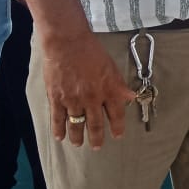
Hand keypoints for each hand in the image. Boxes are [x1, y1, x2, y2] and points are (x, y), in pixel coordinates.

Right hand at [41, 33, 136, 149]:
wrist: (66, 41)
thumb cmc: (90, 50)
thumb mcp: (111, 66)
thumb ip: (119, 85)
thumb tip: (131, 97)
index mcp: (108, 90)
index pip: (116, 114)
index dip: (118, 127)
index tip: (118, 135)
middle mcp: (92, 98)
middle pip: (96, 124)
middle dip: (97, 138)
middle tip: (97, 146)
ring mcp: (73, 100)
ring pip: (77, 125)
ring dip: (78, 137)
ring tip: (79, 143)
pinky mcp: (57, 98)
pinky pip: (58, 119)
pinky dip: (59, 130)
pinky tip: (60, 137)